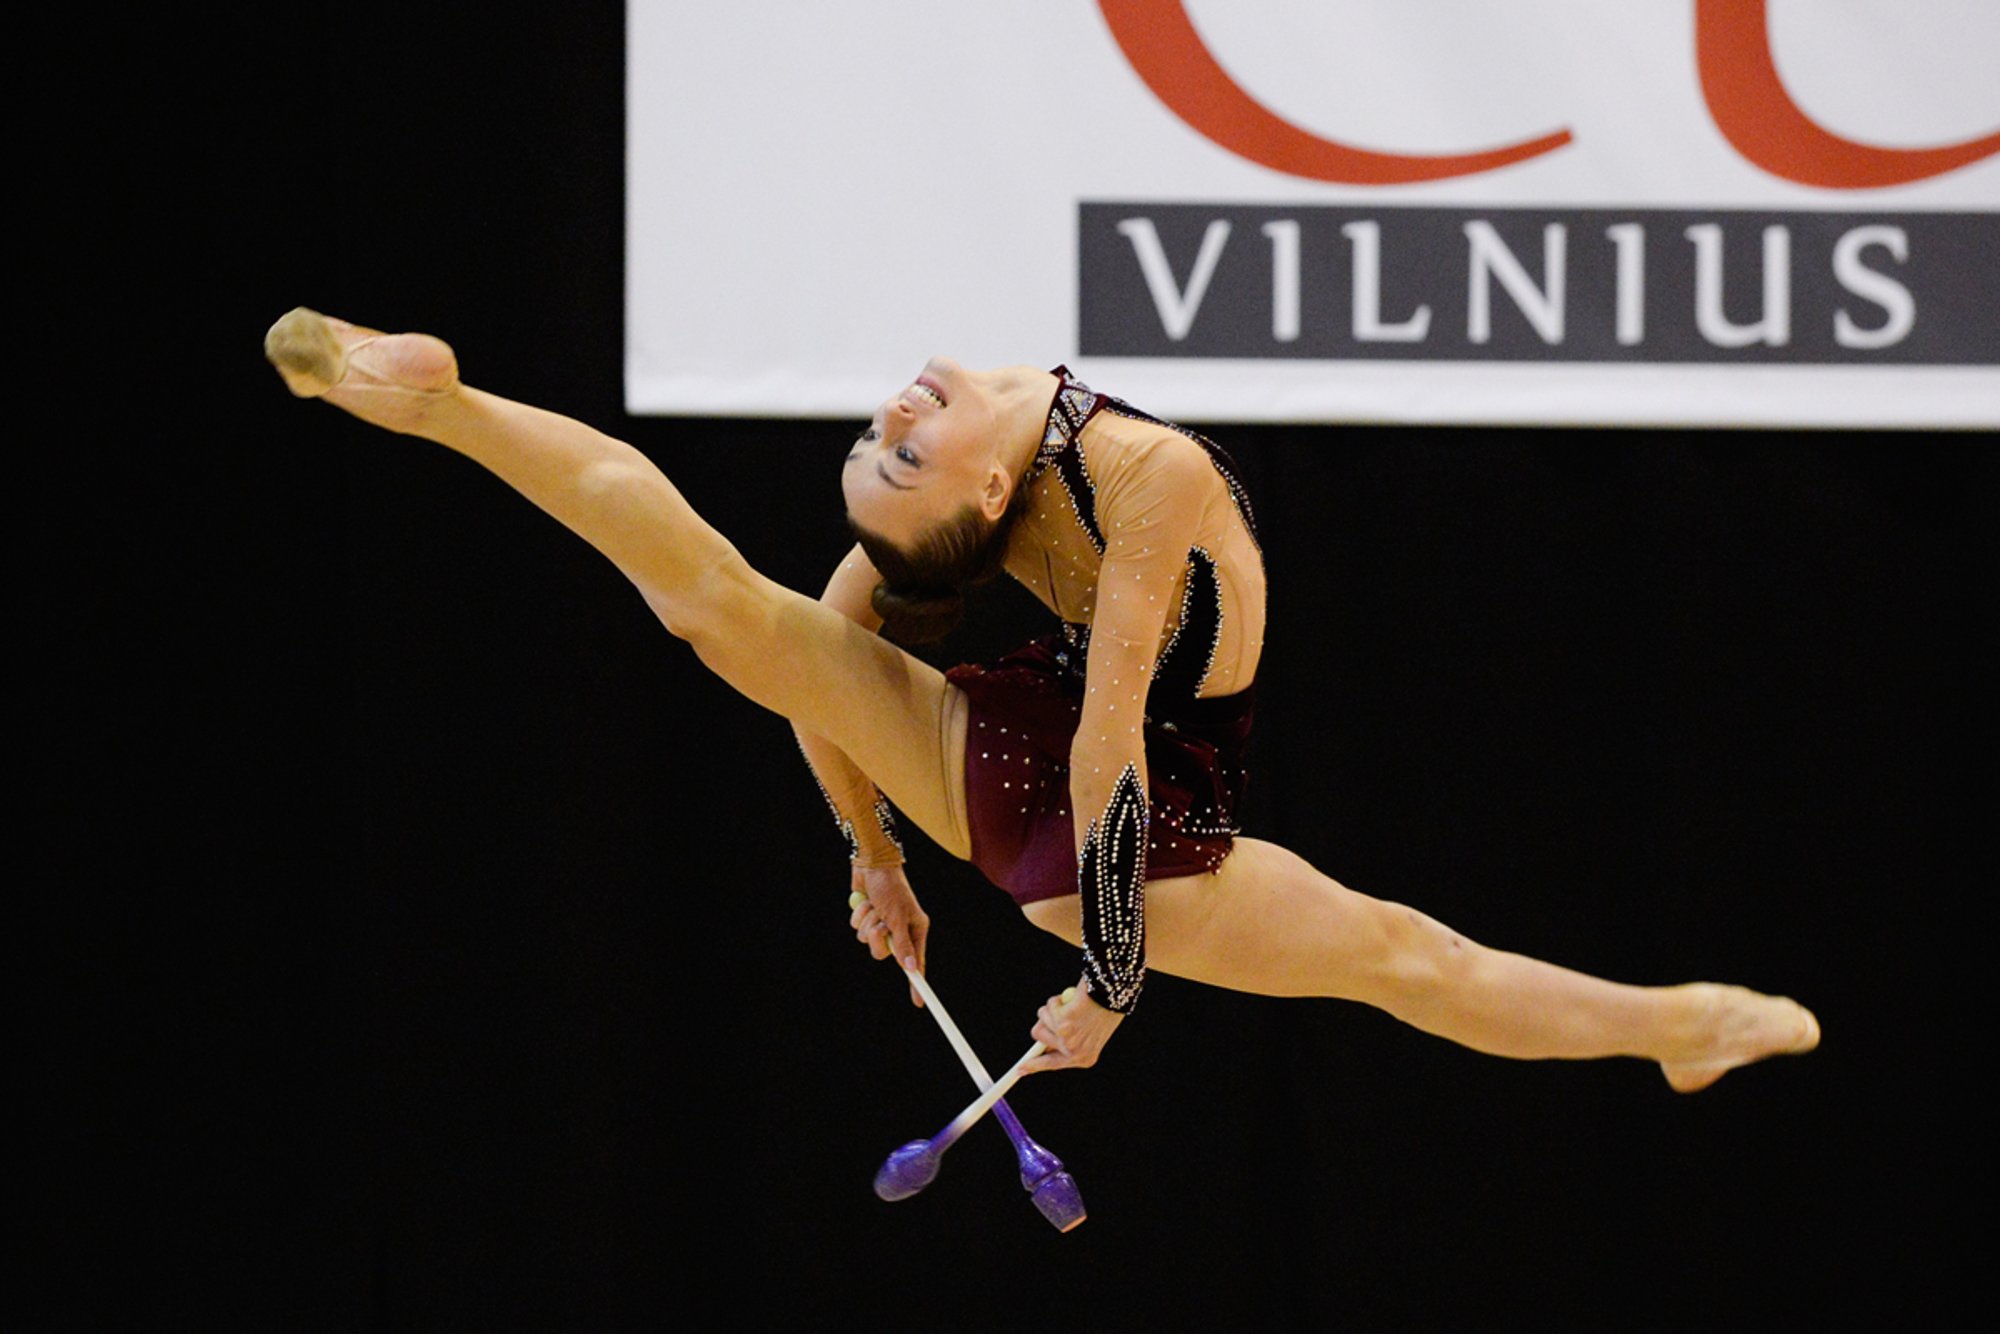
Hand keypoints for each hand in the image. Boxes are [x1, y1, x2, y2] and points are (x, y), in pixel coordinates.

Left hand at [846, 864, 929, 1003]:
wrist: (872, 863)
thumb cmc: (890, 888)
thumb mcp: (897, 917)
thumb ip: (902, 944)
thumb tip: (910, 969)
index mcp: (916, 928)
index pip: (917, 962)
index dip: (917, 982)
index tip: (920, 1002)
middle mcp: (900, 929)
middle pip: (885, 954)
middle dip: (877, 939)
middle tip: (880, 925)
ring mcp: (883, 924)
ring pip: (868, 942)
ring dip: (866, 924)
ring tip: (873, 907)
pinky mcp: (868, 918)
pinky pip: (857, 930)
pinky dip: (859, 917)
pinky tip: (865, 902)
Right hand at [1022, 980, 1124, 1073]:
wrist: (1116, 993)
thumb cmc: (1103, 1009)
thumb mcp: (1087, 1032)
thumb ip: (1067, 1040)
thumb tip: (1041, 1042)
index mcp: (1084, 1059)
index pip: (1052, 1065)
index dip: (1034, 1066)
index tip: (1019, 1069)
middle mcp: (1075, 1053)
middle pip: (1039, 1036)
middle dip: (1046, 1021)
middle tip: (1063, 1013)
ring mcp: (1068, 1040)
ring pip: (1041, 1019)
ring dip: (1053, 1008)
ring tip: (1073, 1006)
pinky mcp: (1063, 1024)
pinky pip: (1048, 1008)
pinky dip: (1057, 1000)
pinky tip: (1073, 1000)